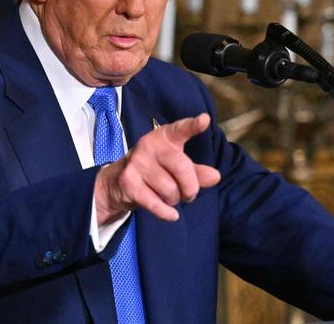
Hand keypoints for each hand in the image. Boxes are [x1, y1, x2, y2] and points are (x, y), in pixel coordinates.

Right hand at [94, 113, 220, 224]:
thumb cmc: (155, 171)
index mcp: (164, 137)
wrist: (118, 182)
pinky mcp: (128, 181)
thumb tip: (215, 176)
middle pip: (182, 168)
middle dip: (191, 188)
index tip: (205, 120)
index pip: (180, 129)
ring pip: (170, 190)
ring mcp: (137, 162)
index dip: (193, 125)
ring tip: (169, 197)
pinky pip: (156, 203)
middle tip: (189, 194)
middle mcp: (149, 145)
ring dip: (175, 200)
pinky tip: (171, 215)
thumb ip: (197, 171)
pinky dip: (166, 213)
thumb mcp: (176, 167)